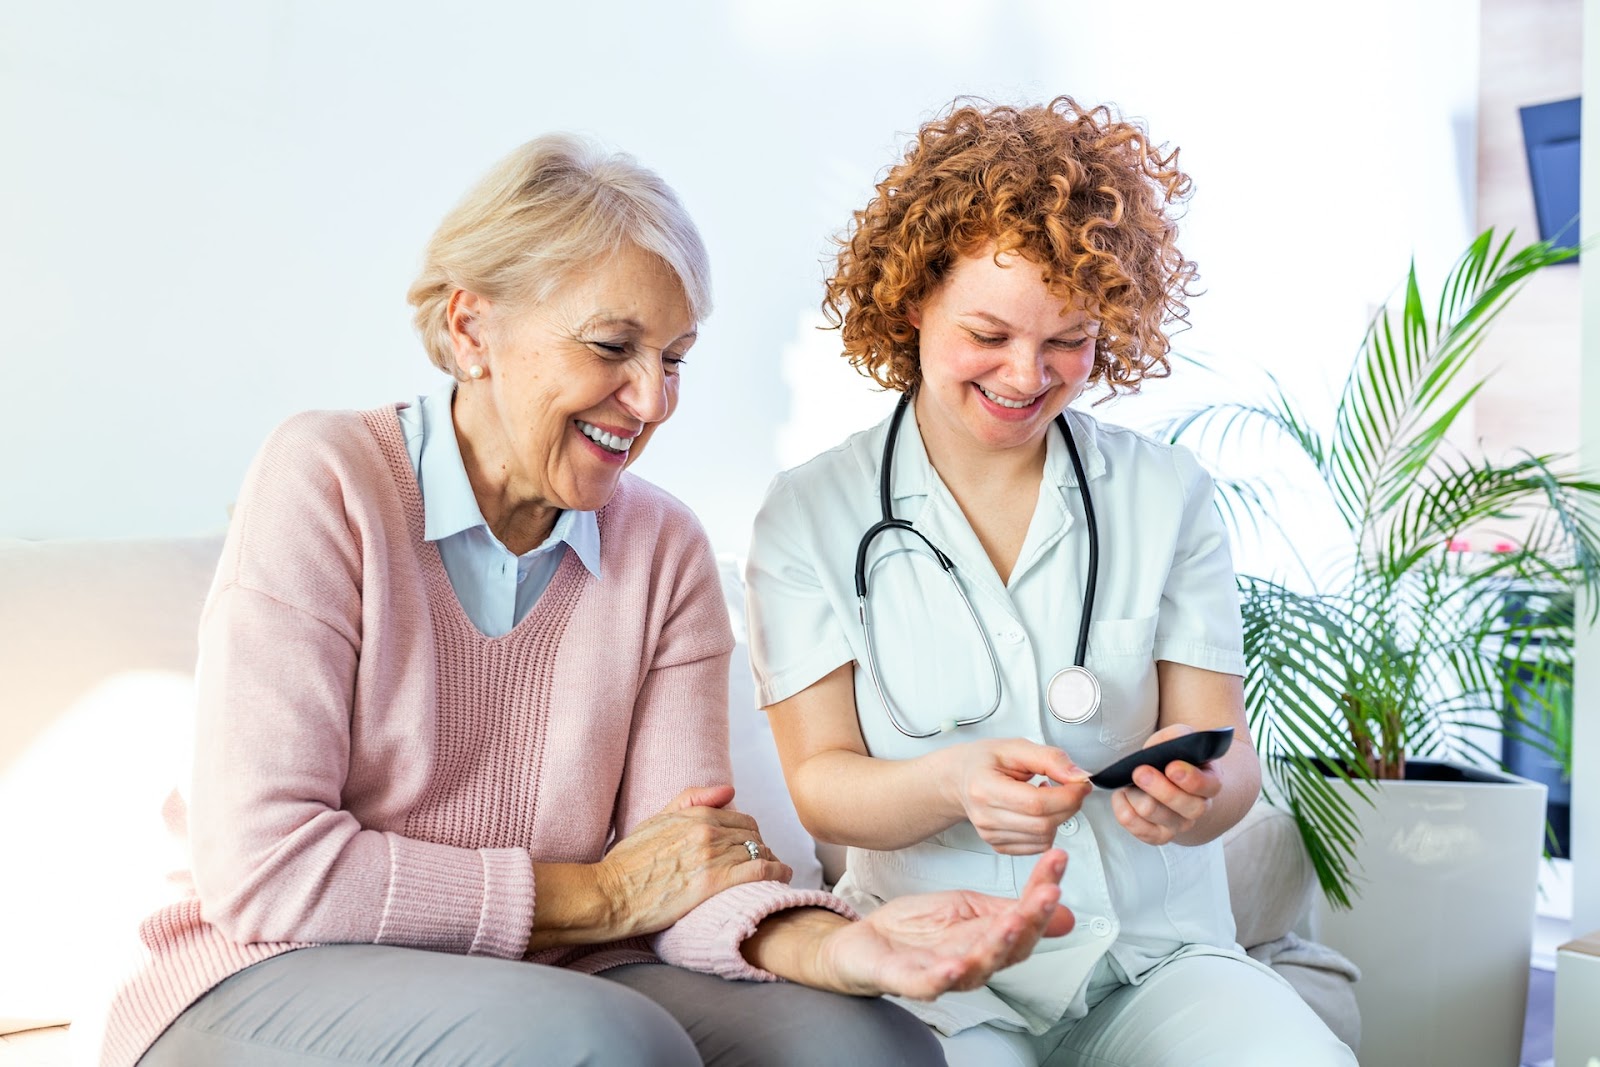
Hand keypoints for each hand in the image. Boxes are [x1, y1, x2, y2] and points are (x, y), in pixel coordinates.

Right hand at [598, 785, 792, 938]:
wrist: (611, 892)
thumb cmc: (629, 861)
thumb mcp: (657, 818)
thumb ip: (692, 799)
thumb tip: (728, 789)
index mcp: (695, 815)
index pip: (741, 819)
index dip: (750, 834)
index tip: (753, 846)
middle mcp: (707, 831)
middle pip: (753, 836)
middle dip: (762, 848)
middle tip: (764, 862)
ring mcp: (712, 856)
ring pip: (760, 852)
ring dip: (771, 862)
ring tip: (774, 873)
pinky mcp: (714, 883)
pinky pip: (759, 871)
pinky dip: (777, 872)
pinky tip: (782, 877)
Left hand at [811, 849, 1072, 998]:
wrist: (865, 944)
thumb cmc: (917, 930)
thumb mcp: (966, 906)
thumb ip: (1009, 908)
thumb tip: (1061, 908)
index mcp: (987, 941)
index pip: (1026, 920)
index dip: (1044, 895)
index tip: (1057, 861)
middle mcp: (973, 961)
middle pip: (1011, 947)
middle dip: (1032, 920)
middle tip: (1047, 894)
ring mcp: (942, 972)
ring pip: (978, 967)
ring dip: (997, 946)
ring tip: (1012, 923)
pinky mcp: (908, 979)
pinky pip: (929, 984)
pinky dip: (943, 978)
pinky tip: (955, 966)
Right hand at [938, 739, 1090, 853]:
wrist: (961, 778)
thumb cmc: (985, 761)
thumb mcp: (1016, 747)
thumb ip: (1050, 758)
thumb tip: (1077, 776)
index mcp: (985, 788)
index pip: (1036, 804)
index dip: (1067, 796)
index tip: (1080, 784)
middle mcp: (985, 816)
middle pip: (1043, 824)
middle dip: (1069, 806)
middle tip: (1071, 788)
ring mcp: (990, 835)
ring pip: (1044, 838)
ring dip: (1059, 818)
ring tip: (1047, 796)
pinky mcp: (999, 845)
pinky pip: (1037, 846)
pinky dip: (1048, 829)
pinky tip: (1038, 811)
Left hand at [1110, 725, 1222, 844]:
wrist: (1163, 778)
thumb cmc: (1172, 757)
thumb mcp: (1177, 739)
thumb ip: (1178, 735)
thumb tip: (1177, 738)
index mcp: (1210, 782)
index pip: (1208, 786)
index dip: (1191, 779)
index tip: (1171, 767)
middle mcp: (1198, 808)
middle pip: (1184, 806)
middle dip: (1158, 788)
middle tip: (1140, 772)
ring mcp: (1179, 825)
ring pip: (1155, 814)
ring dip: (1136, 794)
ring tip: (1130, 782)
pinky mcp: (1157, 835)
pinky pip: (1138, 828)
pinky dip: (1123, 809)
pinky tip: (1122, 794)